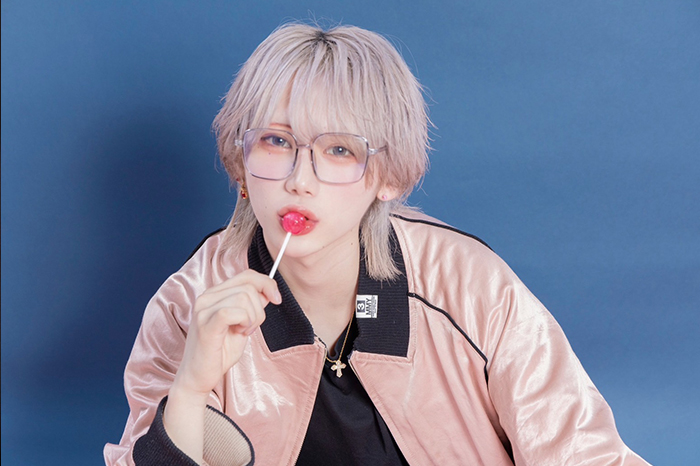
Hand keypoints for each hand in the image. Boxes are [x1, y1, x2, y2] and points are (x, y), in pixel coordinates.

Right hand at [171, 269, 281, 401]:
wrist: (199, 377)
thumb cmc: (219, 352)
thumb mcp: (243, 324)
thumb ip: (253, 306)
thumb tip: (268, 291)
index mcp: (215, 294)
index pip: (246, 275)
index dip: (266, 283)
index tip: (276, 299)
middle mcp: (207, 297)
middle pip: (248, 286)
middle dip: (259, 308)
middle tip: (250, 328)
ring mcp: (204, 309)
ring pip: (244, 297)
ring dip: (252, 318)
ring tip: (242, 332)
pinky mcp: (206, 324)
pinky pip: (234, 311)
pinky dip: (244, 321)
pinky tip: (239, 332)